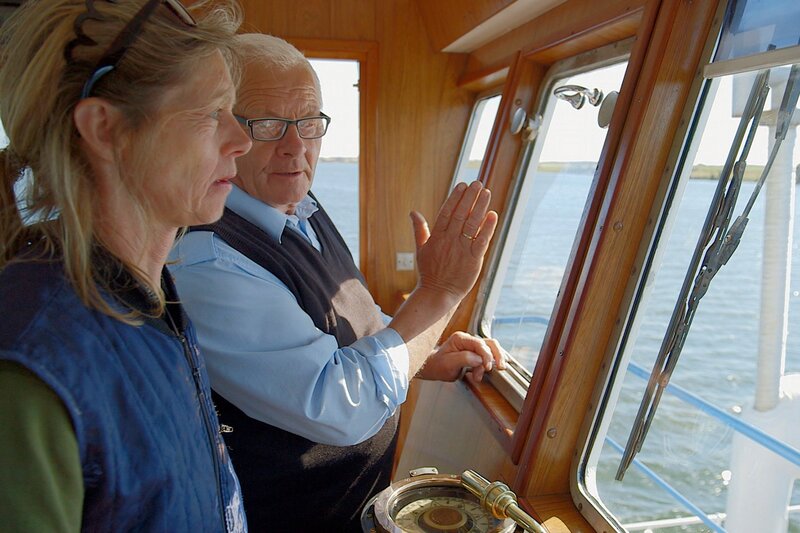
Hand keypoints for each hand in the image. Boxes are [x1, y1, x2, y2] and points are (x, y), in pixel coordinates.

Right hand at [410, 181, 498, 306]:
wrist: (436, 294)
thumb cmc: (429, 272)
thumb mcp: (421, 249)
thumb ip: (419, 229)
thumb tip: (413, 212)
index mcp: (437, 237)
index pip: (446, 212)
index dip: (455, 198)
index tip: (463, 185)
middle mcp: (449, 241)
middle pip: (460, 215)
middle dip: (469, 198)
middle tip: (478, 183)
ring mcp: (461, 250)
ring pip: (471, 224)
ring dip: (480, 207)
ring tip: (486, 193)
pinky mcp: (473, 260)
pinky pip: (481, 241)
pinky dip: (487, 228)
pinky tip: (493, 215)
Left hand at [417, 332, 507, 381]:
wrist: (434, 367)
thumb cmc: (438, 365)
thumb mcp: (448, 364)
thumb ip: (464, 359)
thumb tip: (479, 359)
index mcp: (460, 339)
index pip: (479, 344)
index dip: (486, 355)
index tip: (487, 367)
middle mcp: (468, 340)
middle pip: (490, 343)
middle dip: (497, 355)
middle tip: (500, 367)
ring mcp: (472, 345)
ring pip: (491, 349)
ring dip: (492, 362)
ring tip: (481, 375)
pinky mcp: (475, 352)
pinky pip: (488, 356)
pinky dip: (488, 365)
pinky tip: (482, 373)